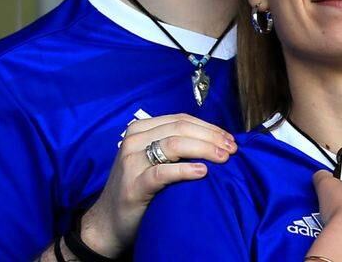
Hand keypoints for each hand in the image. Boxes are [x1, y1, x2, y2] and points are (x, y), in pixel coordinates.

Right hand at [79, 114, 235, 255]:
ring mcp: (131, 161)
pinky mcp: (133, 185)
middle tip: (232, 149)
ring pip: (174, 145)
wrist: (109, 222)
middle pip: (180, 129)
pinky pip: (162, 172)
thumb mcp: (153, 160)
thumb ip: (174, 147)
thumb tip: (215, 141)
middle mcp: (134, 140)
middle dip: (211, 137)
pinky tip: (203, 172)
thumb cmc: (139, 189)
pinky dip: (185, 170)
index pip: (181, 120)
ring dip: (204, 149)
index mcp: (141, 129)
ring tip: (224, 158)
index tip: (230, 139)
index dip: (209, 127)